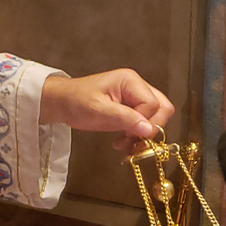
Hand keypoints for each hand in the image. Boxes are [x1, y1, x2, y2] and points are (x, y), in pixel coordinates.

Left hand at [39, 69, 174, 149]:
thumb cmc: (76, 102)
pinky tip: (123, 141)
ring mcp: (135, 96)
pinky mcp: (132, 108)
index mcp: (130, 81)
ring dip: (144, 134)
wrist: (62, 103)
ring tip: (126, 144)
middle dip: (150, 128)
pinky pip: (146, 121)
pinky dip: (138, 134)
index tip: (129, 136)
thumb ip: (125, 119)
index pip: (153, 104)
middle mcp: (137, 86)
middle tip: (133, 141)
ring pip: (157, 116)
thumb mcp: (99, 111)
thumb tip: (149, 130)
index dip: (145, 123)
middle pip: (162, 108)